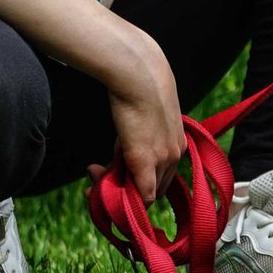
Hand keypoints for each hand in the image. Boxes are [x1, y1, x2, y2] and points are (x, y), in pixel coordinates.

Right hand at [87, 33, 185, 205]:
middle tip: (97, 175)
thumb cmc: (140, 92)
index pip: (161, 178)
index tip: (111, 174)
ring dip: (117, 189)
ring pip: (146, 193)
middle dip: (125, 190)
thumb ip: (135, 144)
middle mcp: (175, 155)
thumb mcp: (143, 123)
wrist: (141, 76)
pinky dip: (122, 196)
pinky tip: (98, 178)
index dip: (137, 184)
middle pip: (154, 190)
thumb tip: (117, 162)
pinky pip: (143, 195)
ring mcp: (163, 159)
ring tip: (95, 169)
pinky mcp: (146, 160)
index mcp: (177, 145)